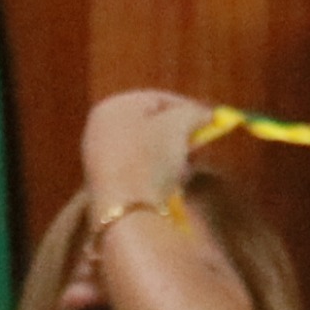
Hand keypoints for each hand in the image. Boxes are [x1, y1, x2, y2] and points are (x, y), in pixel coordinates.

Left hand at [83, 89, 214, 211]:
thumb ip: (195, 113)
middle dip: (179, 132)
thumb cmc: (150, 157)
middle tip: (202, 142)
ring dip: (170, 153)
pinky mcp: (105, 183)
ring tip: (188, 165)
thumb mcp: (179, 126)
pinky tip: (171, 182)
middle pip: (149, 123)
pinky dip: (156, 170)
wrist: (126, 210)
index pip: (158, 98)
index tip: (211, 120)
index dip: (188, 107)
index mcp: (114, 105)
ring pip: (144, 147)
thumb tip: (206, 115)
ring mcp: (99, 157)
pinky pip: (137, 168)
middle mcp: (100, 127)